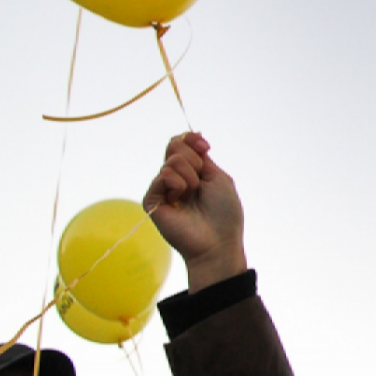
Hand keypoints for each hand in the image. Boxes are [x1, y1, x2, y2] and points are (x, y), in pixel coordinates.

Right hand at [144, 133, 247, 291]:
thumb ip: (202, 157)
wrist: (217, 241)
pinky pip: (161, 176)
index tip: (205, 146)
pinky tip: (181, 197)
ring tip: (193, 195)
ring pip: (171, 161)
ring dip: (190, 176)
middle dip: (193, 159)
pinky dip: (177, 183)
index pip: (181, 143)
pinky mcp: (152, 201)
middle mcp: (175, 179)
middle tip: (200, 182)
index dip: (191, 139)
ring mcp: (163, 190)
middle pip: (174, 146)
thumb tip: (193, 135)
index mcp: (192, 173)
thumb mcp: (218, 177)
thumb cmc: (223, 212)